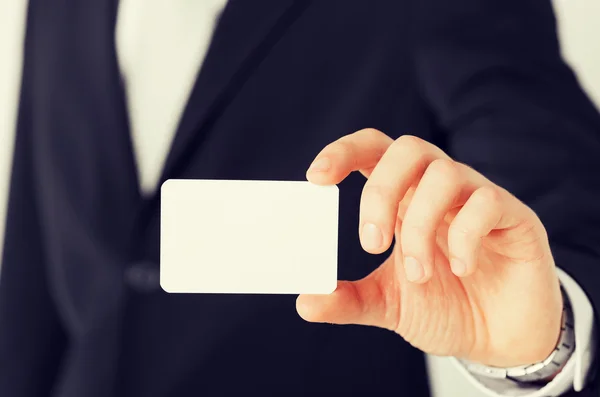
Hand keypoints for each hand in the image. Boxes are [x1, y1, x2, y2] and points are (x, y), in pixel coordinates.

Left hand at [296, 129, 562, 367]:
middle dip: (380, 191)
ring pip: (444, 173)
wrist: (500, 338)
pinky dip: (465, 235)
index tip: (316, 177)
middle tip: (372, 244)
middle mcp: (437, 189)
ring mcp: (477, 198)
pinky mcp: (513, 216)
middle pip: (407, 149)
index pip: (373, 150)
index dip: (343, 151)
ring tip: (419, 274)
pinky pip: (487, 201)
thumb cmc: (444, 307)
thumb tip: (305, 302)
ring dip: (420, 226)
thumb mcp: (389, 304)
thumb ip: (349, 300)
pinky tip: (460, 269)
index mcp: (404, 199)